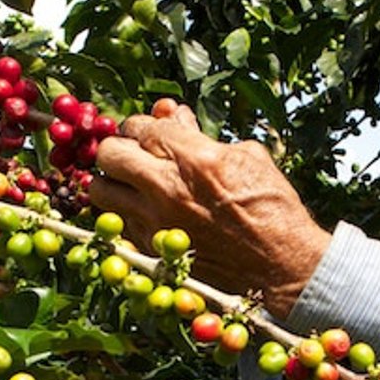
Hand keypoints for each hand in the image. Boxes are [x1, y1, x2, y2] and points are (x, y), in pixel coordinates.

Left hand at [89, 105, 330, 318]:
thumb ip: (200, 134)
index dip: (142, 126)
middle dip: (119, 148)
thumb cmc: (272, 206)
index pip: (139, 126)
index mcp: (193, 157)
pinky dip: (122, 212)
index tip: (149, 133)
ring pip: (99, 190)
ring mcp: (153, 221)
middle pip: (108, 153)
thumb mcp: (246, 156)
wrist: (281, 264)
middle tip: (132, 155)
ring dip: (110, 182)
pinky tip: (142, 210)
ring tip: (129, 184)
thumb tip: (173, 115)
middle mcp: (165, 188)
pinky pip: (116, 222)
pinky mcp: (151, 249)